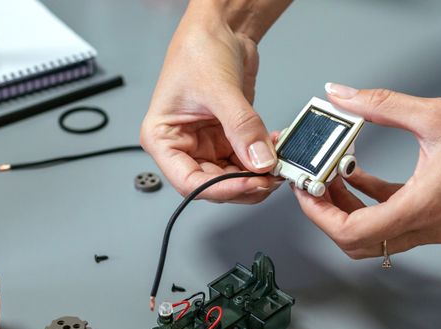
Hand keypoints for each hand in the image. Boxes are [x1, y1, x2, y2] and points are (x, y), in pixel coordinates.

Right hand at [140, 3, 280, 202]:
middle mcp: (182, 145)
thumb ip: (241, 128)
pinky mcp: (228, 136)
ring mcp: (206, 142)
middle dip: (244, 184)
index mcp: (163, 138)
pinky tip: (276, 149)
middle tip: (270, 177)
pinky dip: (263, 159)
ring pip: (233, 176)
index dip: (221, 189)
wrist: (219, 28)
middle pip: (213, 183)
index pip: (189, 182)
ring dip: (257, 174)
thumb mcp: (219, 90)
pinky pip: (247, 159)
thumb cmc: (198, 49)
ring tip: (277, 163)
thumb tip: (259, 161)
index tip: (250, 184)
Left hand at [294, 83, 440, 258]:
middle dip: (330, 216)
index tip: (308, 194)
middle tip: (315, 186)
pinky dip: (374, 203)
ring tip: (334, 176)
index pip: (355, 234)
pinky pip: (398, 221)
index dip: (321, 218)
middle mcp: (430, 225)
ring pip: (379, 235)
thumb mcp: (434, 114)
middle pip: (361, 243)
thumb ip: (380, 104)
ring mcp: (438, 225)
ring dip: (351, 210)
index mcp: (425, 206)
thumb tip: (344, 96)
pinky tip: (362, 176)